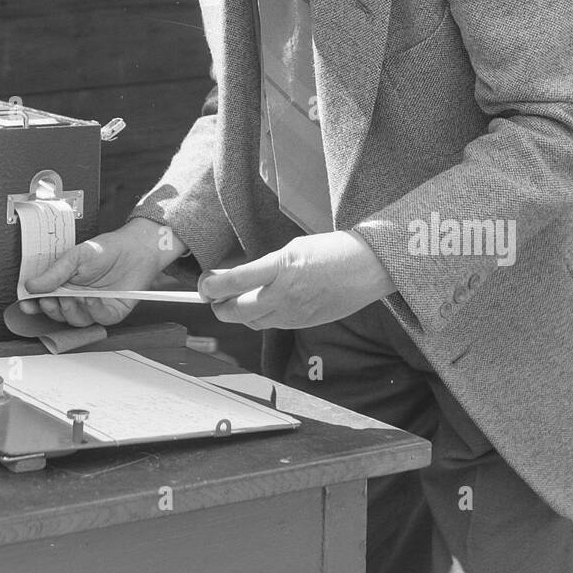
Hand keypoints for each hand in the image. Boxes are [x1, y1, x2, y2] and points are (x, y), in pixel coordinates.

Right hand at [20, 218, 174, 327]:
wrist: (136, 248)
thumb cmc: (107, 250)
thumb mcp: (76, 256)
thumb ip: (55, 272)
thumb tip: (30, 285)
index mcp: (66, 285)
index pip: (45, 299)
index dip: (34, 305)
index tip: (26, 305)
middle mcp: (78, 299)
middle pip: (59, 314)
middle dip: (51, 309)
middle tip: (48, 300)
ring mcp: (95, 307)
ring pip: (76, 320)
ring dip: (70, 312)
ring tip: (69, 298)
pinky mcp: (112, 312)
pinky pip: (99, 319)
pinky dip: (93, 310)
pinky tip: (90, 299)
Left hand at [198, 230, 395, 329]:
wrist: (368, 268)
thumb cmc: (332, 250)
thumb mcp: (293, 248)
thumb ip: (266, 265)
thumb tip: (240, 278)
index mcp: (281, 267)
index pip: (236, 281)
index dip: (213, 286)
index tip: (204, 285)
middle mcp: (285, 294)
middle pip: (238, 311)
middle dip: (219, 307)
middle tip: (212, 298)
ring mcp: (295, 313)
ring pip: (254, 322)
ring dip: (239, 314)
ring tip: (234, 302)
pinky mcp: (304, 323)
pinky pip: (274, 324)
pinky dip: (261, 317)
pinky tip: (261, 306)